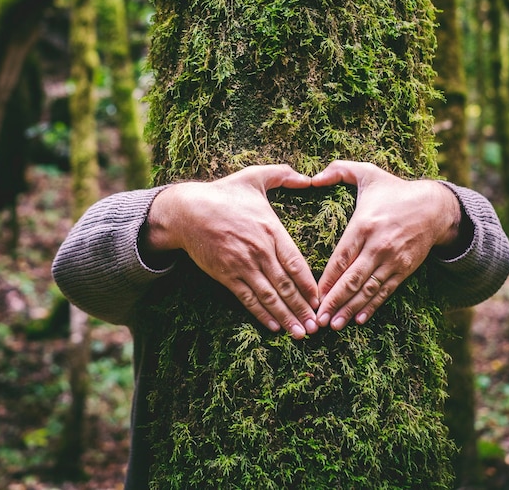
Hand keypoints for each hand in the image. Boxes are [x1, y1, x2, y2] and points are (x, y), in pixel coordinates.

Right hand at [142, 165, 318, 338]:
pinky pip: (248, 298)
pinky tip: (274, 326)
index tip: (321, 299)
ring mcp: (242, 265)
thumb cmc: (224, 193)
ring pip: (269, 296)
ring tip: (301, 333)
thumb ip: (284, 175)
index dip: (310, 284)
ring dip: (287, 316)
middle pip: (286, 285)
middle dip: (303, 308)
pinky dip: (262, 314)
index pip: (296, 263)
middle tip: (317, 326)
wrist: (187, 210)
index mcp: (271, 229)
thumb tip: (309, 177)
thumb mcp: (255, 177)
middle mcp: (260, 250)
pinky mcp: (226, 275)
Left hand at [311, 160, 461, 329]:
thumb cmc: (394, 190)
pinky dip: (372, 306)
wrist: (435, 206)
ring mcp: (393, 259)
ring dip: (350, 309)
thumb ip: (338, 170)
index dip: (326, 280)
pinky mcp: (404, 268)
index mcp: (364, 225)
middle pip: (352, 279)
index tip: (312, 296)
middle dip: (334, 302)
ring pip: (368, 289)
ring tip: (333, 325)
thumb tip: (311, 177)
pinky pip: (386, 291)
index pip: (341, 258)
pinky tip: (359, 320)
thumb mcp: (368, 173)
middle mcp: (378, 245)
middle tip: (317, 320)